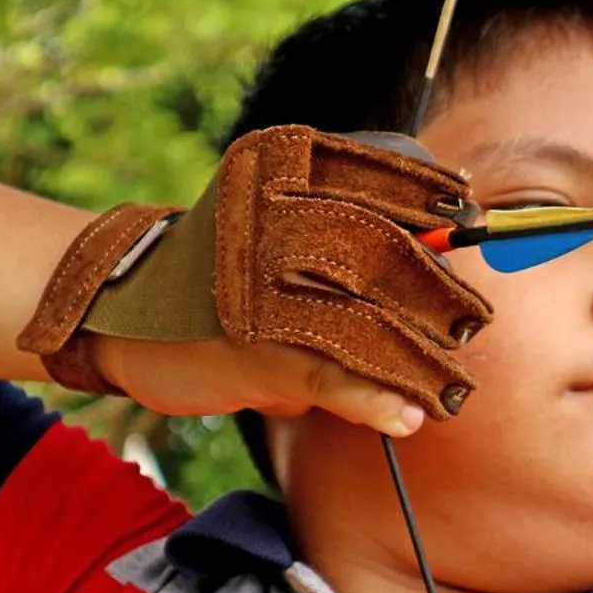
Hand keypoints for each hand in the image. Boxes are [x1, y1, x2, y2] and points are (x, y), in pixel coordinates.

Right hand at [17, 126, 491, 422]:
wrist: (117, 310)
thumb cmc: (217, 274)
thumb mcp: (269, 231)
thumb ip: (339, 239)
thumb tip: (435, 261)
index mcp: (280, 178)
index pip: (374, 177)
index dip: (429, 198)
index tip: (474, 217)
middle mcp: (276, 223)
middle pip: (384, 253)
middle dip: (438, 291)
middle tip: (475, 319)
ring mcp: (269, 289)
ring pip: (369, 321)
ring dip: (422, 360)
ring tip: (455, 386)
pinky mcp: (257, 353)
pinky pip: (331, 375)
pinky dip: (375, 398)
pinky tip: (410, 416)